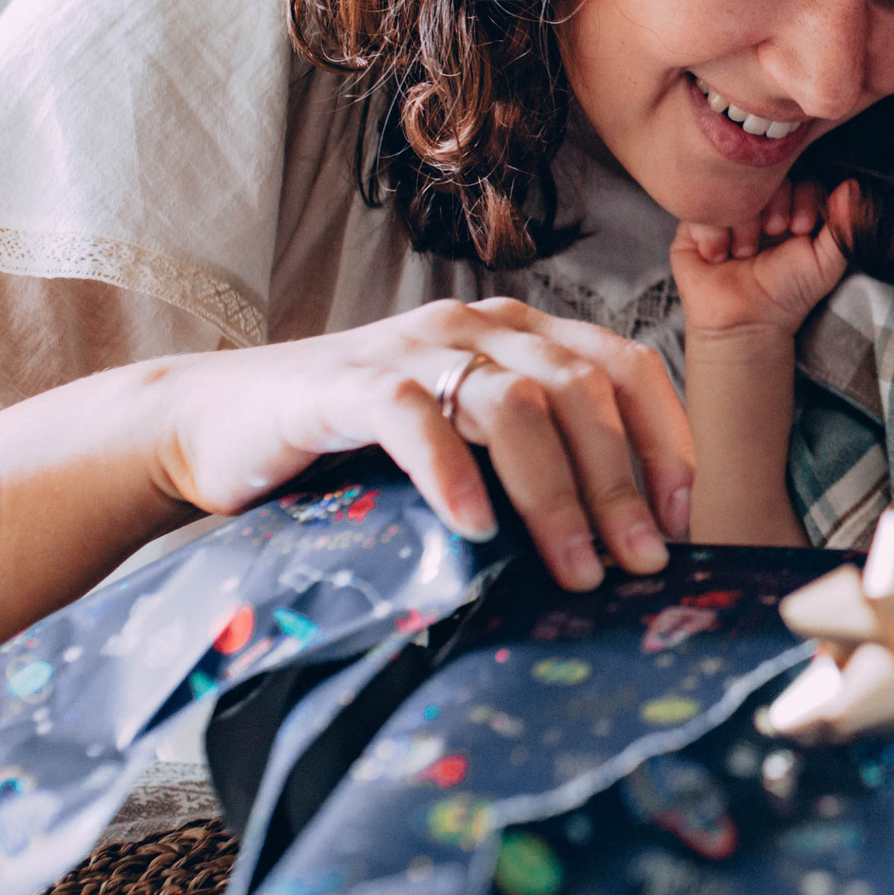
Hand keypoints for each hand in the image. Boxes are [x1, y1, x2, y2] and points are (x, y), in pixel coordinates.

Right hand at [154, 297, 694, 591]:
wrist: (211, 425)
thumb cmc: (351, 451)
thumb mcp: (462, 449)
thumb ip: (530, 468)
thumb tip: (620, 549)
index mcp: (521, 334)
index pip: (626, 365)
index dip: (666, 439)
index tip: (682, 519)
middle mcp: (478, 325)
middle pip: (583, 389)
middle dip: (622, 482)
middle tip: (639, 563)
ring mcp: (412, 346)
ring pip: (515, 402)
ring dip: (556, 492)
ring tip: (574, 569)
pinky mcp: (345, 382)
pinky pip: (416, 417)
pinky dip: (453, 475)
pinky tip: (475, 530)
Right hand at [671, 180, 856, 336]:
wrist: (746, 322)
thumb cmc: (788, 294)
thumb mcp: (826, 262)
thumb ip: (844, 227)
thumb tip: (854, 187)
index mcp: (789, 207)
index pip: (799, 176)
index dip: (803, 195)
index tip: (802, 228)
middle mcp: (757, 204)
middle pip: (765, 173)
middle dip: (775, 201)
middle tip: (775, 232)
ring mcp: (725, 212)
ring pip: (732, 186)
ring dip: (743, 219)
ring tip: (746, 252)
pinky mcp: (694, 226)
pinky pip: (700, 207)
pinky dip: (714, 231)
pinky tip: (721, 256)